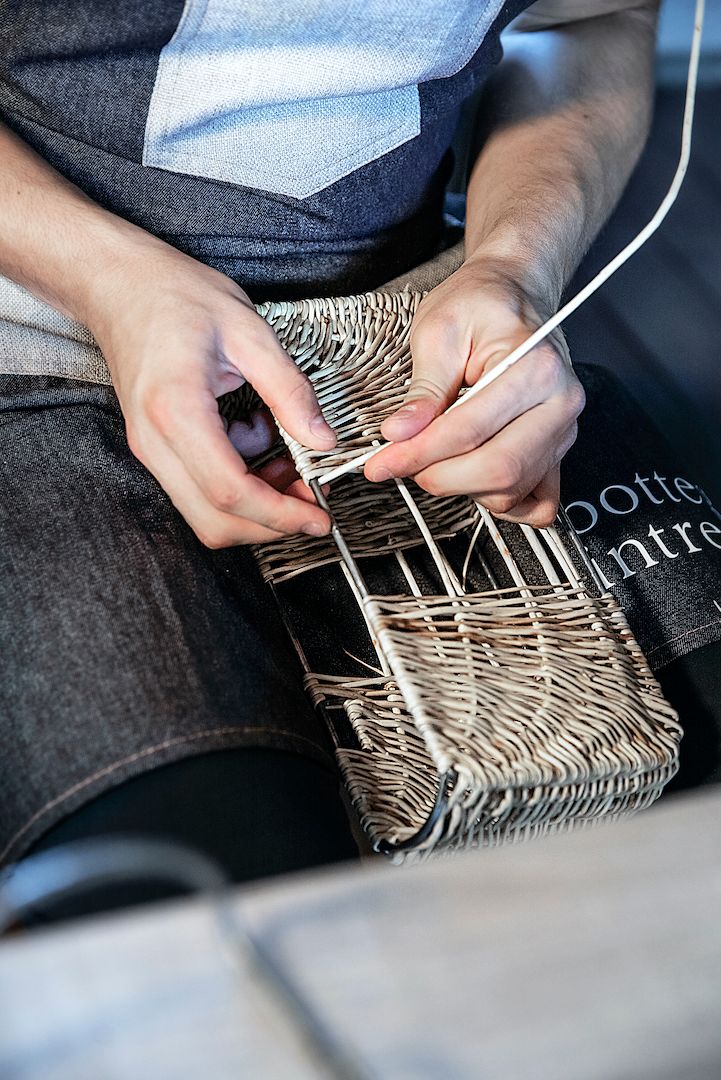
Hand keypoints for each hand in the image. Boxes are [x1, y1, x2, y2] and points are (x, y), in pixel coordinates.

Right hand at [87, 240, 334, 546]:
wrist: (117, 284)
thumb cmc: (175, 295)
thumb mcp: (248, 331)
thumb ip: (289, 390)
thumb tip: (323, 440)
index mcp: (176, 411)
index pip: (230, 491)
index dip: (279, 514)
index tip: (319, 518)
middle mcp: (154, 441)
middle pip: (215, 520)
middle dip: (271, 523)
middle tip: (313, 501)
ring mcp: (150, 449)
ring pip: (206, 513)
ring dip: (256, 504)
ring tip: (289, 462)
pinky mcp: (155, 448)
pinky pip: (199, 488)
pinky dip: (239, 481)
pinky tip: (259, 440)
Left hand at [365, 257, 584, 525]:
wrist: (514, 292)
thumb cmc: (481, 303)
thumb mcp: (438, 332)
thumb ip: (422, 391)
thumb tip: (400, 435)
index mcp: (535, 367)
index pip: (468, 431)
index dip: (418, 453)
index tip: (382, 461)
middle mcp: (559, 403)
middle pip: (496, 470)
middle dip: (437, 476)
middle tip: (401, 462)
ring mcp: (563, 430)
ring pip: (509, 491)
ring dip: (462, 487)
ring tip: (433, 458)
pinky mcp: (558, 449)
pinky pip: (536, 502)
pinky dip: (502, 502)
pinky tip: (472, 480)